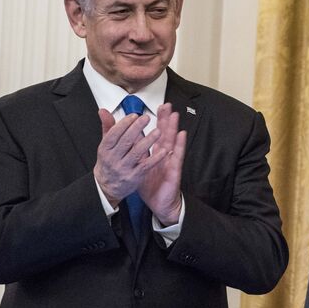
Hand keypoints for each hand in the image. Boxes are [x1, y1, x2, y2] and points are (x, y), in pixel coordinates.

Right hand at [93, 109, 166, 205]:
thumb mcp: (106, 145)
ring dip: (148, 141)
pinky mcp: (135, 177)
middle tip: (146, 118)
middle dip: (136, 128)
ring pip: (136, 153)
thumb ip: (108, 127)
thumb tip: (103, 111)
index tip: (134, 115)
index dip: (124, 124)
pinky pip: (146, 166)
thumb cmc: (109, 162)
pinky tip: (164, 151)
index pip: (113, 134)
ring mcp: (124, 168)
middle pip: (125, 142)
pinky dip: (155, 158)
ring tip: (158, 131)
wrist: (107, 186)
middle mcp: (113, 159)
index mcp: (105, 149)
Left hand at [138, 103, 186, 225]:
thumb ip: (134, 151)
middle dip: (165, 119)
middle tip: (166, 104)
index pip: (155, 133)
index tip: (156, 107)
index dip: (156, 121)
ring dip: (173, 127)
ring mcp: (170, 161)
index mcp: (154, 152)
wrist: (159, 202)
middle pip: (165, 133)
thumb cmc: (150, 184)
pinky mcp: (174, 169)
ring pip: (171, 141)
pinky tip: (181, 134)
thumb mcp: (138, 165)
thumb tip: (127, 137)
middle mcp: (163, 154)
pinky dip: (179, 144)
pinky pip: (177, 156)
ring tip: (174, 114)